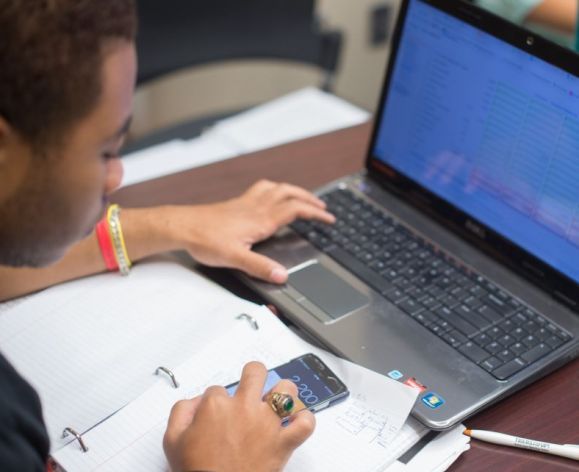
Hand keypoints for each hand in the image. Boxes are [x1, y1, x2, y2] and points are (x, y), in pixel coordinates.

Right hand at [163, 362, 315, 471]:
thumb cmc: (198, 471)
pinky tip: (296, 422)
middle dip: (253, 375)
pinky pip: (305, 424)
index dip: (217, 400)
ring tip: (278, 400)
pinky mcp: (283, 442)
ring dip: (283, 393)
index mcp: (216, 405)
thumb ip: (181, 412)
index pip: (217, 389)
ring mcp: (267, 423)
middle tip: (252, 386)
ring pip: (286, 390)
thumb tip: (195, 402)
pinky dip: (305, 420)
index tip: (217, 413)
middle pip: (256, 372)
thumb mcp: (173, 440)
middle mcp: (244, 407)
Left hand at [168, 180, 334, 282]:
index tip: (328, 218)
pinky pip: (261, 189)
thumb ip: (260, 267)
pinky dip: (274, 188)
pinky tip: (272, 194)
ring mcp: (246, 203)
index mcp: (261, 220)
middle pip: (290, 194)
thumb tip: (283, 275)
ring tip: (303, 196)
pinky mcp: (237, 203)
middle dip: (309, 198)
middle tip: (322, 205)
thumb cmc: (205, 240)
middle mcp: (256, 207)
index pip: (295, 210)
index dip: (315, 212)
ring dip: (294, 189)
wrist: (183, 226)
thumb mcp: (235, 258)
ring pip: (277, 188)